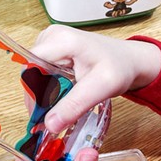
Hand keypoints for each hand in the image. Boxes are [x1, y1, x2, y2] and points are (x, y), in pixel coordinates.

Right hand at [31, 25, 160, 133]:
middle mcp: (51, 35)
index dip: (32, 93)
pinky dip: (48, 87)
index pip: (31, 67)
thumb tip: (49, 125)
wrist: (129, 61)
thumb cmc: (120, 68)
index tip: (41, 116)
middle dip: (38, 96)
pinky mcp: (51, 48)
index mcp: (61, 39)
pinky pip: (40, 71)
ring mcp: (50, 40)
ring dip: (43, 93)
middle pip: (31, 70)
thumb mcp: (101, 88)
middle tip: (51, 118)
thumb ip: (75, 105)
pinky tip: (62, 95)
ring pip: (34, 73)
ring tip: (61, 106)